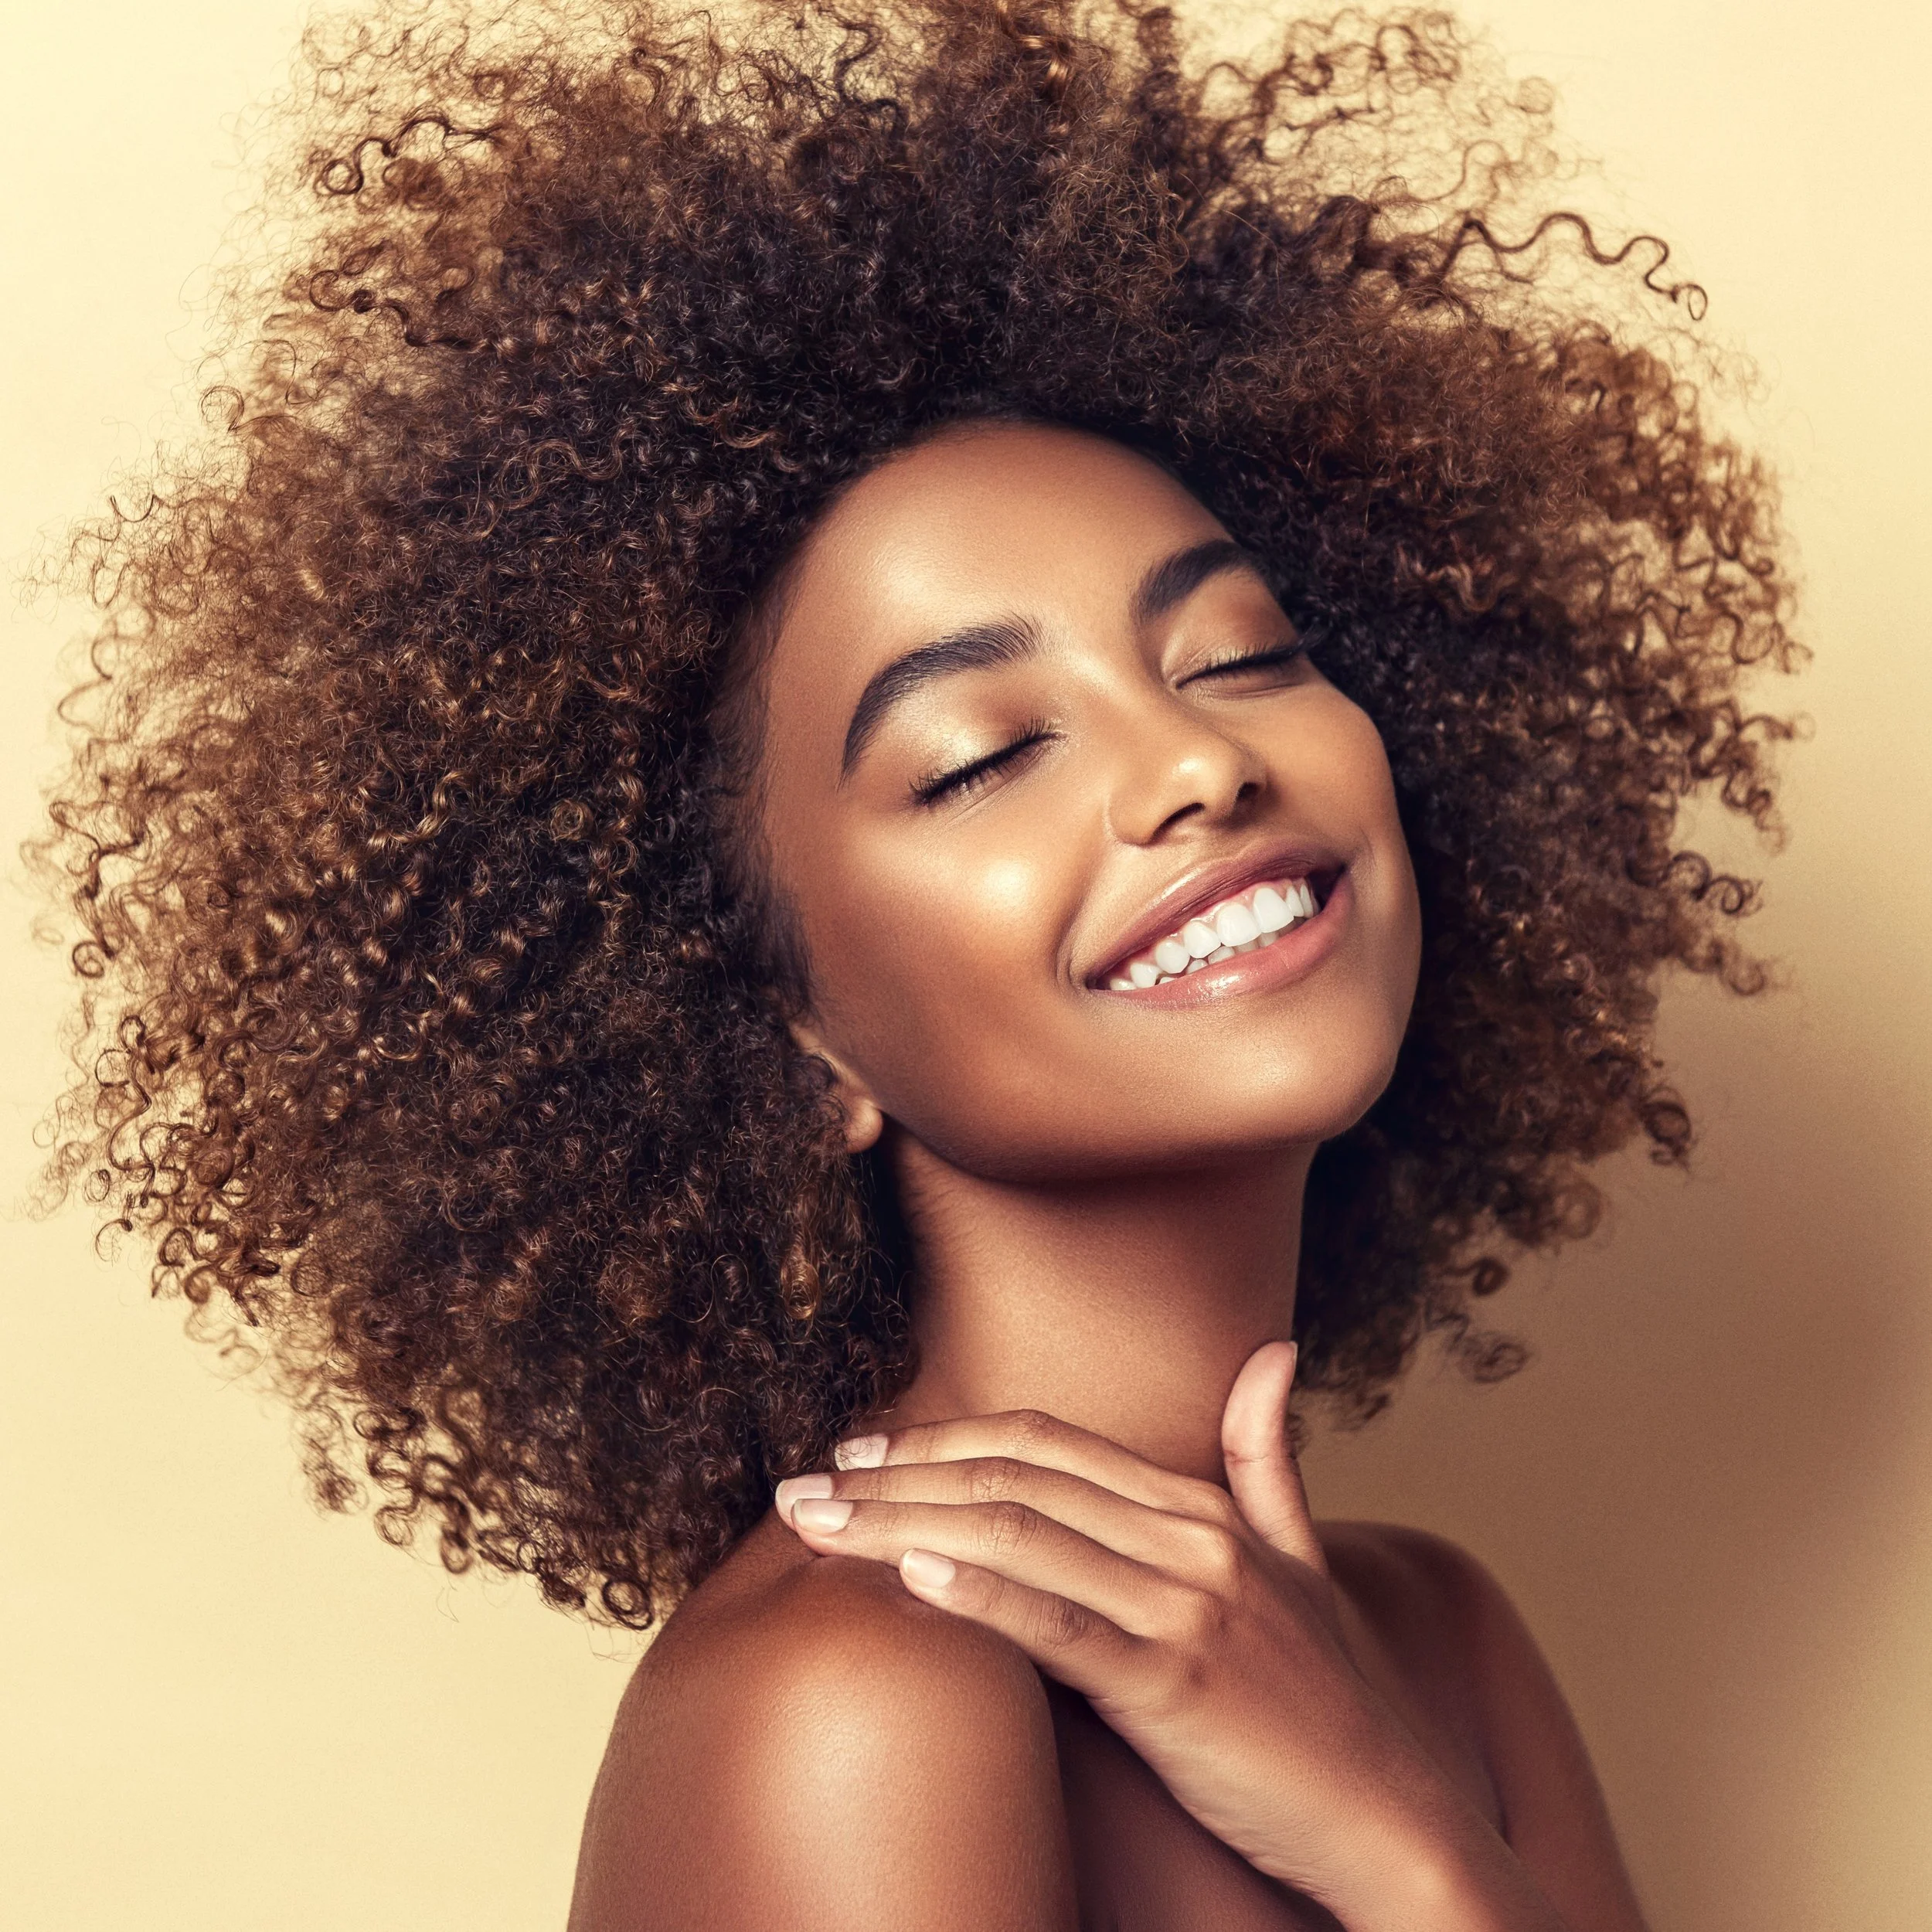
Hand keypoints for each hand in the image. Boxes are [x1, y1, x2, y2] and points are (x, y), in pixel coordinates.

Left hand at [775, 1344, 1550, 1927]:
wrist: (1395, 1819)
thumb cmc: (1336, 1701)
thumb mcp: (1304, 1562)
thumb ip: (1265, 1459)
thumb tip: (1272, 1351)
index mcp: (1202, 1508)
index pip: (1046, 1446)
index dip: (946, 1439)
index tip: (864, 1449)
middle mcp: (1190, 1538)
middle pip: (1014, 1478)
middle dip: (898, 1475)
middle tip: (805, 1484)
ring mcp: (1187, 1605)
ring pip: (1018, 1537)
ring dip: (901, 1523)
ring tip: (816, 1524)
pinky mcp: (1178, 1681)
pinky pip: (1062, 1625)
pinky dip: (983, 1593)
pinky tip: (912, 1579)